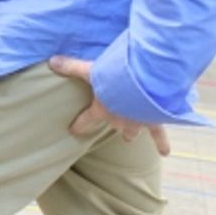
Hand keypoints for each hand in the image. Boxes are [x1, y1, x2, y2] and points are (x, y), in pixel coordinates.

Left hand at [48, 54, 171, 157]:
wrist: (145, 84)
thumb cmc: (116, 78)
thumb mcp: (92, 70)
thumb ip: (72, 66)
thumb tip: (51, 61)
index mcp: (102, 110)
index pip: (86, 120)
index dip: (79, 125)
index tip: (73, 130)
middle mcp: (119, 120)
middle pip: (113, 125)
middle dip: (112, 124)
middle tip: (111, 124)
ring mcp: (137, 122)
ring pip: (132, 131)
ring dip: (131, 133)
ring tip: (129, 138)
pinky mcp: (154, 120)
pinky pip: (159, 135)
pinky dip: (162, 143)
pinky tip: (164, 153)